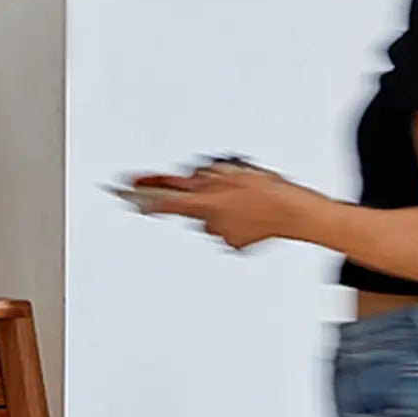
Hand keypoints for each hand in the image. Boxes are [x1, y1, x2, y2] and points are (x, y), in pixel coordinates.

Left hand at [131, 162, 306, 249]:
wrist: (293, 213)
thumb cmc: (268, 190)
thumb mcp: (234, 172)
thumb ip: (207, 177)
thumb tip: (192, 179)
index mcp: (205, 202)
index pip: (164, 201)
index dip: (143, 196)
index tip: (124, 191)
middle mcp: (208, 222)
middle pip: (193, 206)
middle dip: (203, 196)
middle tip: (228, 188)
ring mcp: (221, 235)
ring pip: (211, 217)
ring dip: (222, 207)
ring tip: (247, 200)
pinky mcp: (234, 243)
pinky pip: (227, 228)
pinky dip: (235, 219)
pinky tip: (252, 213)